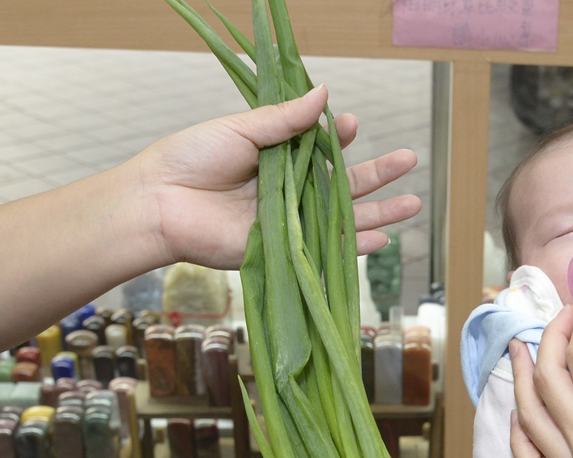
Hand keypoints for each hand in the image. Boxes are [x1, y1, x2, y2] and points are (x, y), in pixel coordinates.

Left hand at [136, 84, 420, 269]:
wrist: (159, 203)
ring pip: (344, 217)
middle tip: (409, 159)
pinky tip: (380, 240)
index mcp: (277, 157)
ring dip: (380, 212)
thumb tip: (323, 94)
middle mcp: (288, 190)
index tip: (350, 124)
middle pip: (344, 183)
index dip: (340, 138)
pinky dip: (353, 246)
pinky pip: (325, 248)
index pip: (321, 148)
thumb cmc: (189, 160)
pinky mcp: (283, 248)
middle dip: (379, 173)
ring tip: (413, 203)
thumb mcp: (240, 129)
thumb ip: (285, 120)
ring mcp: (289, 221)